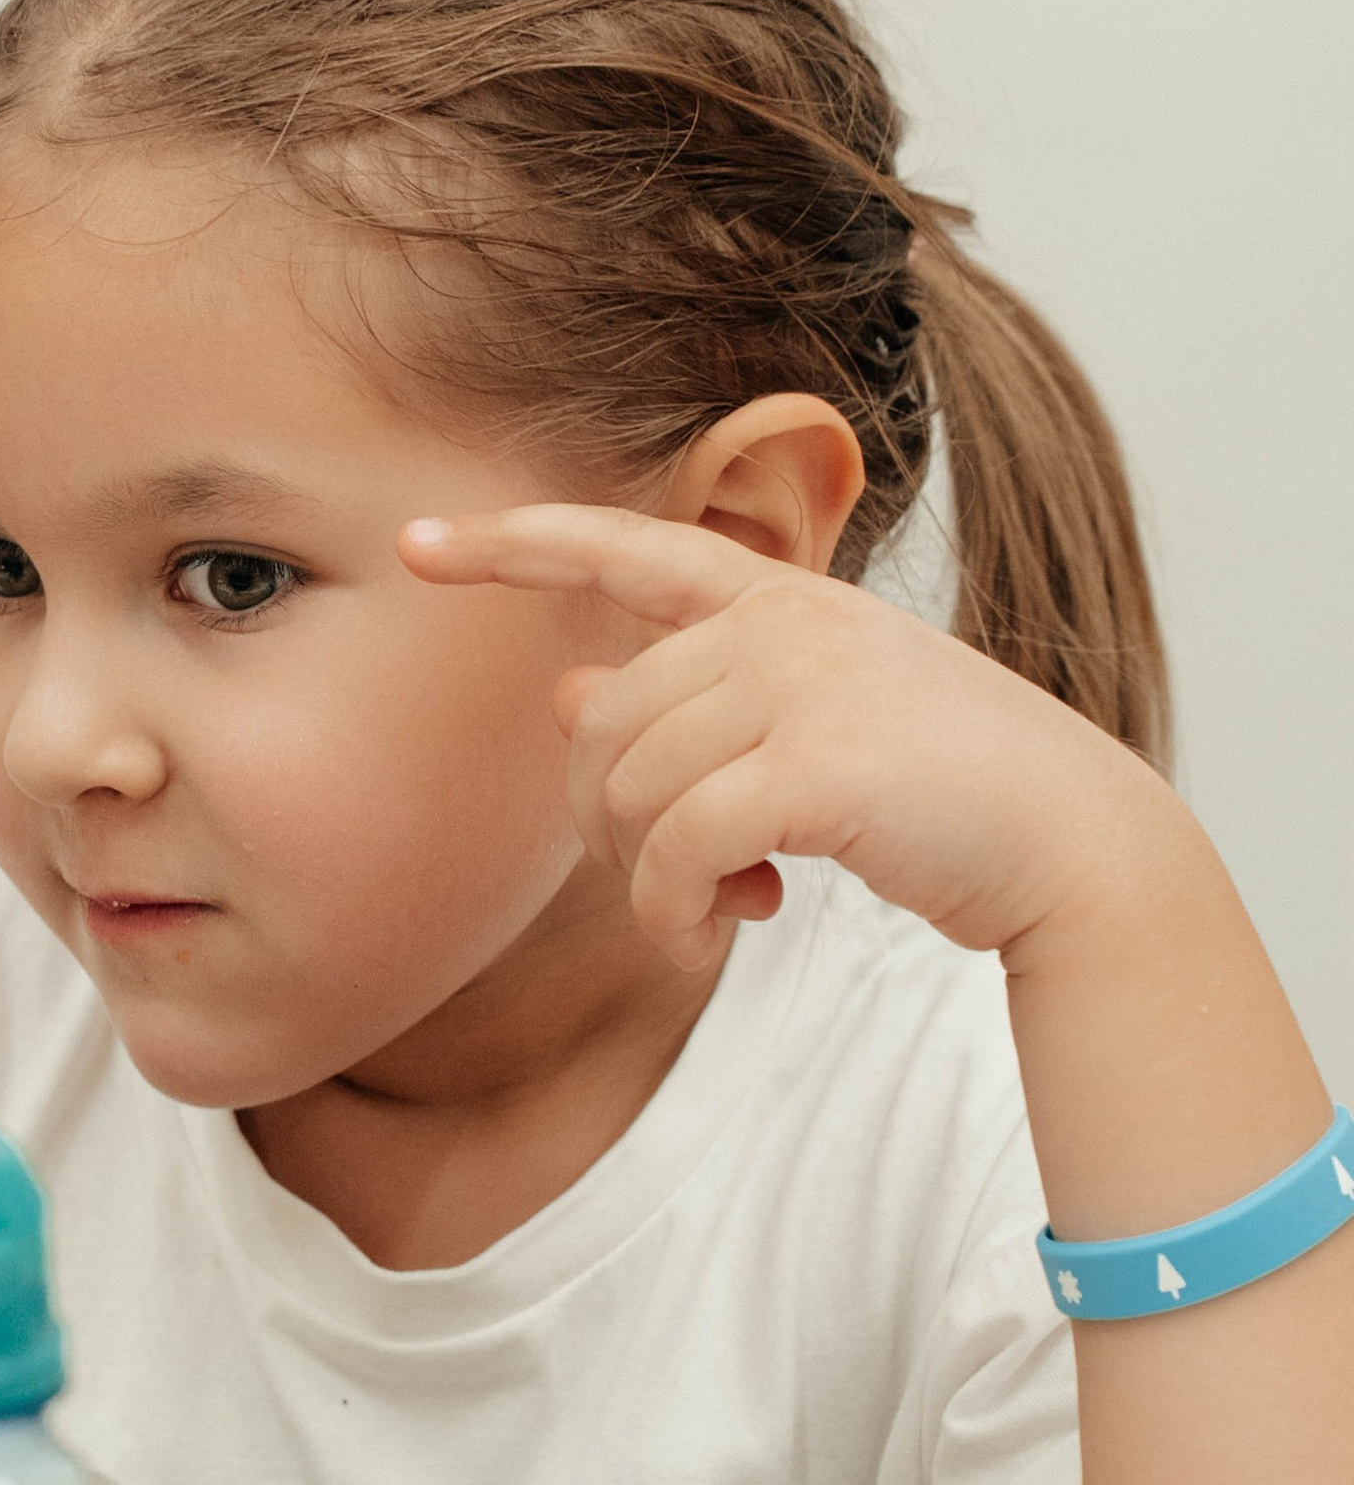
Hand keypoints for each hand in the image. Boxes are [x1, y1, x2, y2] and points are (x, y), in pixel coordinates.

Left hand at [401, 503, 1164, 973]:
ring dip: (650, 881)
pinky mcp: (817, 765)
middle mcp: (782, 621)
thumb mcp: (809, 726)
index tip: (416, 547)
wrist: (1069, 844)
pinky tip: (716, 937)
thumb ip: (694, 704)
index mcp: (778, 597)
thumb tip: (566, 695)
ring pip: (632, 788)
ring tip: (712, 915)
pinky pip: (676, 845)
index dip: (511, 547)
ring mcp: (802, 683)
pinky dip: (672, 911)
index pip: (621, 547)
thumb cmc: (938, 792)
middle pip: (604, 722)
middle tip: (674, 885)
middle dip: (607, 822)